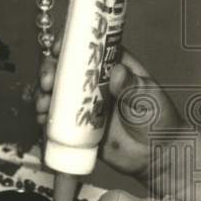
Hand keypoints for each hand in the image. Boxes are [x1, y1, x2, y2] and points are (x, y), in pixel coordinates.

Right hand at [36, 38, 183, 179]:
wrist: (156, 155)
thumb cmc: (159, 120)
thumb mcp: (148, 99)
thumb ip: (133, 86)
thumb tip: (117, 71)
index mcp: (115, 67)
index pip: (90, 48)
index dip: (70, 44)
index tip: (56, 49)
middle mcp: (98, 82)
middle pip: (68, 68)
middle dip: (52, 71)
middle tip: (47, 82)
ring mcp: (88, 104)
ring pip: (59, 92)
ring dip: (46, 94)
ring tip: (43, 104)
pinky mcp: (81, 125)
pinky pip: (59, 117)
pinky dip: (46, 116)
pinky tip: (42, 119)